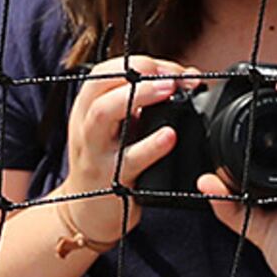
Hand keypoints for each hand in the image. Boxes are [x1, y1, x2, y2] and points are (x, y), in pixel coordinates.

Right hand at [46, 53, 199, 253]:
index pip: (107, 70)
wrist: (87, 213)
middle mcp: (85, 124)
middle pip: (100, 84)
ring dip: (137, 96)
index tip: (173, 71)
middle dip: (137, 72)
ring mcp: (95, 152)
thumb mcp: (120, 127)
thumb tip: (191, 77)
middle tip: (170, 76)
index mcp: (87, 107)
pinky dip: (150, 146)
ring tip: (169, 91)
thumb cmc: (108, 163)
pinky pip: (129, 160)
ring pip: (102, 114)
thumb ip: (147, 102)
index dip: (141, 63)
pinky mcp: (110, 180)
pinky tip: (169, 136)